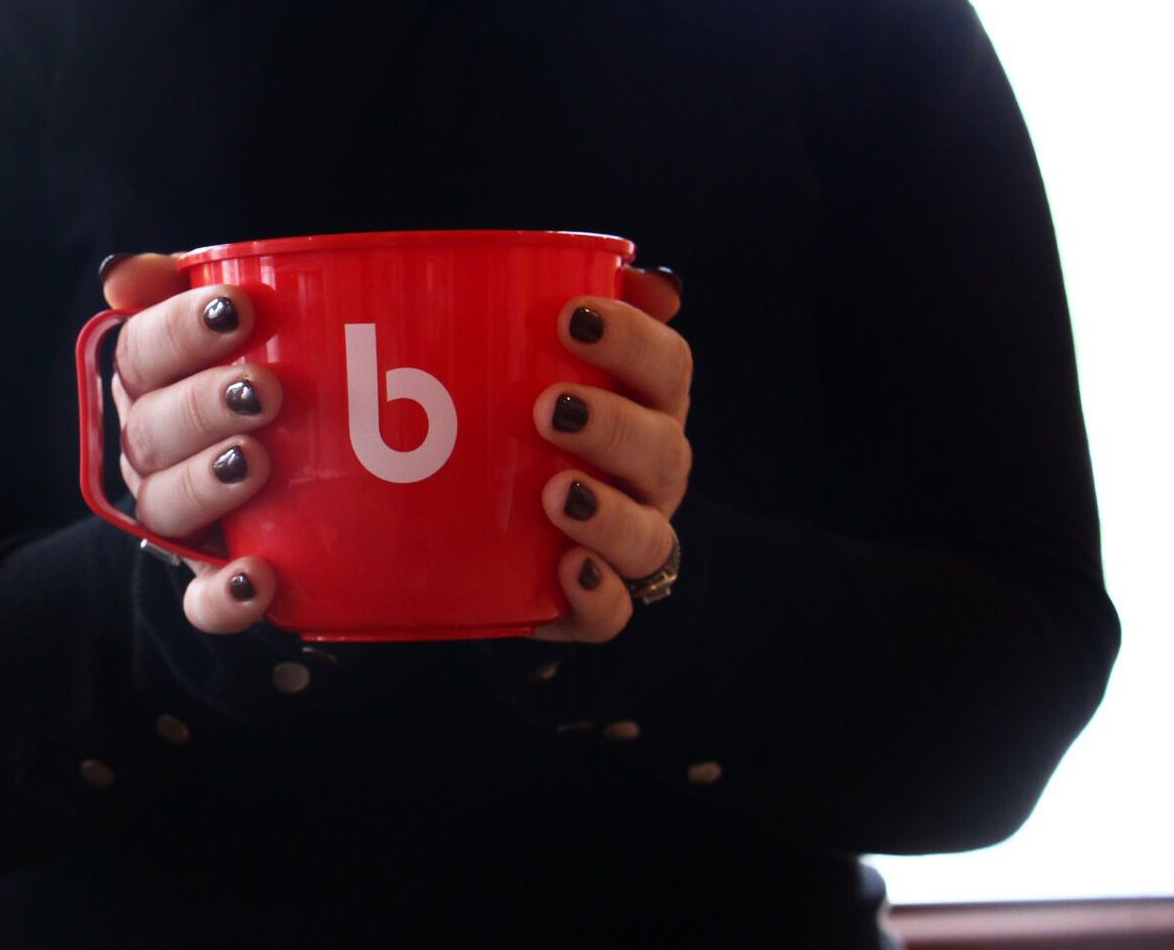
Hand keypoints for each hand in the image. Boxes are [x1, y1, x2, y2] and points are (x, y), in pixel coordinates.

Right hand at [98, 253, 281, 633]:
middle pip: (150, 429)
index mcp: (149, 387)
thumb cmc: (259, 392)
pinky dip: (222, 596)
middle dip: (203, 406)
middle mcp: (148, 454)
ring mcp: (175, 522)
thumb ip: (187, 290)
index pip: (139, 353)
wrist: (284, 505)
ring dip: (207, 483)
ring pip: (165, 506)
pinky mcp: (207, 585)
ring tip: (257, 462)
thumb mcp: (232, 336)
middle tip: (266, 389)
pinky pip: (200, 602)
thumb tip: (125, 272)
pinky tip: (258, 578)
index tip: (240, 307)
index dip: (179, 330)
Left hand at [529, 267, 690, 642]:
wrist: (508, 551)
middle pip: (662, 448)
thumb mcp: (529, 373)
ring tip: (555, 494)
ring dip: (606, 513)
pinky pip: (612, 613)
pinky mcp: (594, 606)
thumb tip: (627, 267)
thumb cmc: (527, 438)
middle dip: (611, 425)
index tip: (569, 314)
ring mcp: (630, 543)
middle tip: (548, 407)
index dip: (631, 338)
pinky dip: (596, 596)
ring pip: (647, 536)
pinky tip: (568, 571)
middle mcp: (651, 476)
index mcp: (645, 408)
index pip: (666, 366)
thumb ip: (556, 322)